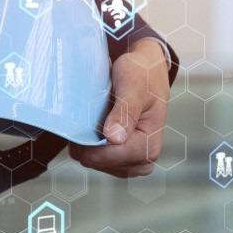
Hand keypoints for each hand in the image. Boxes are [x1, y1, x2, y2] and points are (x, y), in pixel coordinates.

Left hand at [72, 39, 169, 177]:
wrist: (146, 70)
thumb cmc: (142, 75)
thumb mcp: (134, 87)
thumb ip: (125, 112)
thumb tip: (114, 138)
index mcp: (148, 148)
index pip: (104, 156)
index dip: (86, 140)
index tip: (84, 116)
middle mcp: (142, 161)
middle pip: (95, 162)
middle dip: (87, 139)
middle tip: (93, 112)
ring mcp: (130, 163)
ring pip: (92, 161)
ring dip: (87, 139)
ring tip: (98, 116)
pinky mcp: (121, 160)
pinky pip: (94, 157)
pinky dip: (90, 141)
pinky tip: (97, 123)